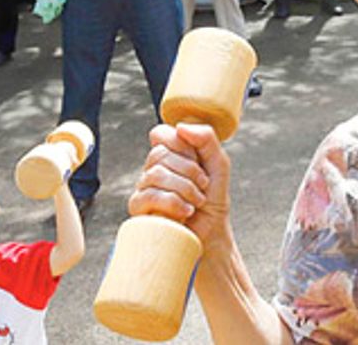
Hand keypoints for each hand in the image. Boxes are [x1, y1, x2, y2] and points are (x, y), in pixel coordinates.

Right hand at [128, 124, 230, 244]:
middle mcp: (152, 168)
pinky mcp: (139, 208)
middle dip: (189, 170)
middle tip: (203, 185)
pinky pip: (150, 195)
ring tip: (197, 201)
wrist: (212, 231)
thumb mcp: (218, 163)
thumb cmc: (213, 198)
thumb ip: (206, 138)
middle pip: (160, 154)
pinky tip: (186, 211)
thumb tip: (180, 127)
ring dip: (185, 188)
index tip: (197, 159)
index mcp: (169, 154)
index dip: (180, 143)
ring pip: (156, 174)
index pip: (160, 133)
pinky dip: (174, 202)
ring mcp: (143, 187)